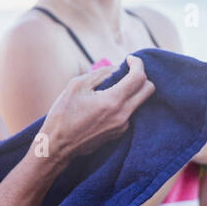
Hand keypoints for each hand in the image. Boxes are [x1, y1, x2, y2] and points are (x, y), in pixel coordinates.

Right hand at [38, 54, 152, 165]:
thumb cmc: (63, 114)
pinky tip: (107, 102)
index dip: (137, 63)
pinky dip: (124, 102)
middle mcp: (123, 115)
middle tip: (126, 71)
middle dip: (141, 76)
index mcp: (112, 101)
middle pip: (149, 89)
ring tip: (112, 87)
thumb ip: (101, 74)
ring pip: (140, 101)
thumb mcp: (77, 85)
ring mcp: (123, 126)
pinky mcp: (120, 133)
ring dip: (132, 90)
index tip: (129, 59)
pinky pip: (130, 112)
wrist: (57, 146)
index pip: (139, 77)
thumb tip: (118, 68)